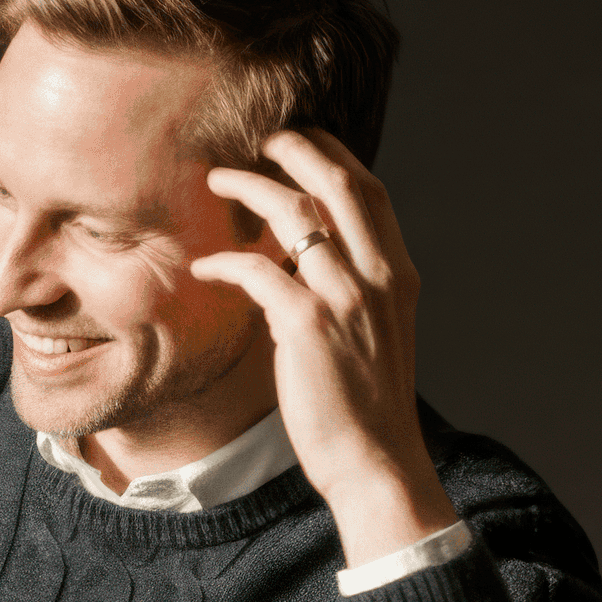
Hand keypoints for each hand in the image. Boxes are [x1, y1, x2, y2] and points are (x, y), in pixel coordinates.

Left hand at [192, 129, 457, 567]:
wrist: (375, 460)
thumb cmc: (364, 406)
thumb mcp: (371, 335)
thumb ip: (348, 292)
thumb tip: (300, 265)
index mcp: (397, 275)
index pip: (370, 191)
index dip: (332, 156)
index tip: (297, 144)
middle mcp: (378, 276)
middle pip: (339, 182)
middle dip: (296, 149)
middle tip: (257, 141)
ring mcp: (345, 298)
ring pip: (297, 212)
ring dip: (251, 188)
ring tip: (217, 182)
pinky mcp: (307, 326)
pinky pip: (258, 270)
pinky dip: (226, 260)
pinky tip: (204, 266)